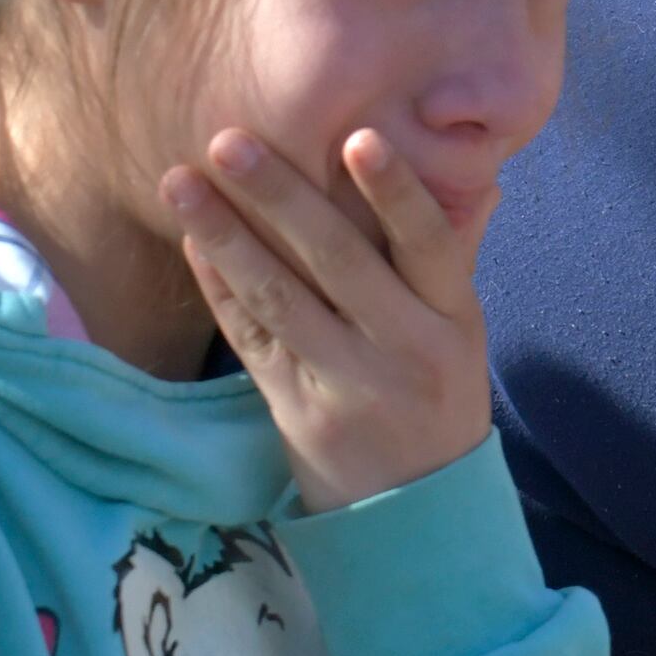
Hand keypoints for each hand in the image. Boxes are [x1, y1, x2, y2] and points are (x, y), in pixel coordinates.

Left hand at [164, 127, 495, 513]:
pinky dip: (221, 291)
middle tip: (229, 141)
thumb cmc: (439, 400)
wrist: (420, 518)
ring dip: (226, 236)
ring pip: (281, 299)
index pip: (429, 244)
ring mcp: (348, 385)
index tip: (358, 137)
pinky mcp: (298, 414)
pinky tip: (194, 244)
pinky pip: (253, 342)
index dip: (396, 192)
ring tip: (181, 184)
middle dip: (280, 196)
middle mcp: (405, 349)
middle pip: (339, 262)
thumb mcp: (461, 333)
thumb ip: (451, 257)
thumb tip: (474, 175)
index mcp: (454, 319)